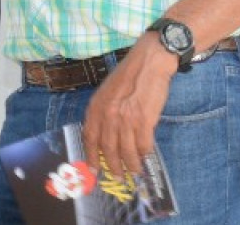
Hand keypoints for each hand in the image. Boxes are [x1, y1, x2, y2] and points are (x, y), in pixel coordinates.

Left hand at [82, 33, 178, 180]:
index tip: (94, 169)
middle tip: (117, 177)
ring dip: (130, 165)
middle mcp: (108, 115)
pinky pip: (143, 145)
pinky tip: (146, 155)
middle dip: (112, 166)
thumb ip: (104, 111)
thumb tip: (106, 133)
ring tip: (134, 172)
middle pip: (108, 149)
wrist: (149, 62)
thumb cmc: (129, 74)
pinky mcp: (144, 121)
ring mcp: (126, 119)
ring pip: (126, 151)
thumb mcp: (108, 91)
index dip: (91, 155)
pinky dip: (144, 153)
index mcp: (97, 107)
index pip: (90, 137)